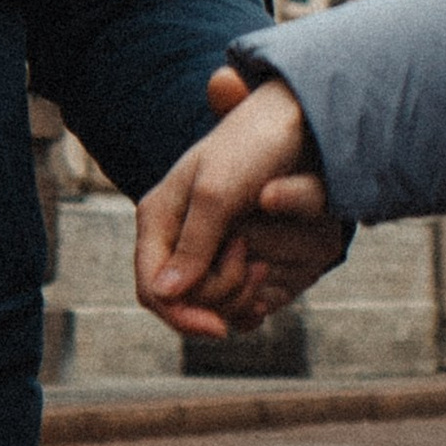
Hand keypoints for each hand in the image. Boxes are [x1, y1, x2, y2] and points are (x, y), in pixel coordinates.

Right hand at [137, 65, 341, 338]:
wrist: (293, 119)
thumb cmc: (255, 146)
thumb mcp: (220, 193)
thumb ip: (193, 243)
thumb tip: (164, 294)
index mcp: (158, 215)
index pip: (152, 289)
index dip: (182, 316)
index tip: (221, 327)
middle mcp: (173, 231)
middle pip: (180, 299)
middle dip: (218, 298)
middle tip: (257, 267)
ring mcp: (199, 237)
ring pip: (205, 297)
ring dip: (236, 295)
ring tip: (265, 267)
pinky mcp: (223, 242)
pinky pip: (225, 288)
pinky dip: (245, 295)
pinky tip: (265, 287)